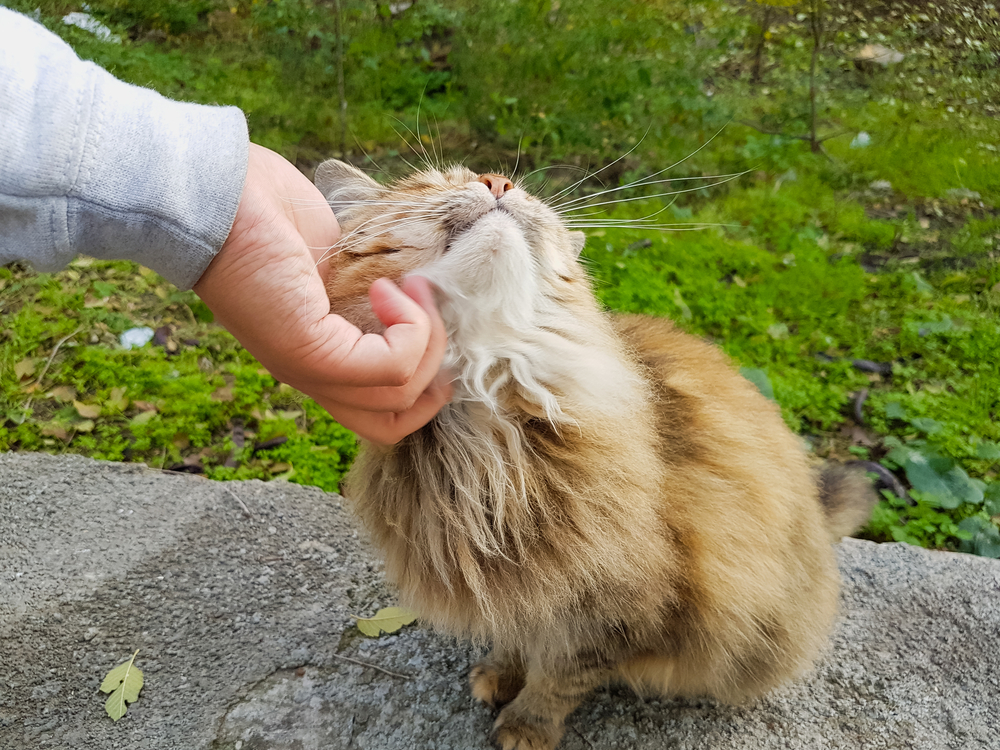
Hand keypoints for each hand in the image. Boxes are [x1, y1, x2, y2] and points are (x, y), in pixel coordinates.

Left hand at [193, 143, 449, 443]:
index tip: (423, 313)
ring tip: (409, 287)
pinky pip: (391, 367)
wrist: (214, 193)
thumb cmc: (267, 210)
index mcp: (317, 356)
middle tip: (424, 310)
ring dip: (427, 340)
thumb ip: (368, 286)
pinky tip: (384, 287)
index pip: (381, 410)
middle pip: (395, 424)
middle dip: (434, 374)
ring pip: (400, 399)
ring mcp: (309, 369)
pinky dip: (410, 327)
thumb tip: (417, 282)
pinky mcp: (310, 351)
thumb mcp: (334, 256)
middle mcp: (312, 375)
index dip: (421, 373)